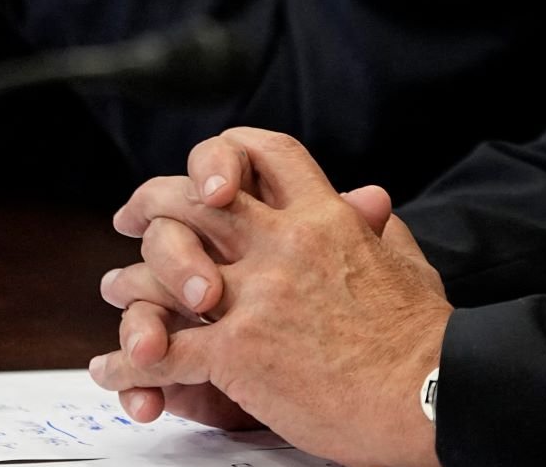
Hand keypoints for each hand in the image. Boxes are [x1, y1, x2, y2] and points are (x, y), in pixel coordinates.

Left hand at [91, 130, 444, 466]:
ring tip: (115, 294)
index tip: (202, 177)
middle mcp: (285, 244)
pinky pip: (163, 349)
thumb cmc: (425, 338)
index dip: (224, 154)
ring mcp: (258, 295)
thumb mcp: (407, 261)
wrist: (433, 391)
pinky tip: (113, 370)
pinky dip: (128, 362)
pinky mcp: (240, 351)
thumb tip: (370, 201)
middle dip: (153, 203)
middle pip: (195, 198)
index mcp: (327, 218)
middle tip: (131, 218)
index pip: (266, 153)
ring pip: (165, 267)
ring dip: (130, 284)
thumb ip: (378, 228)